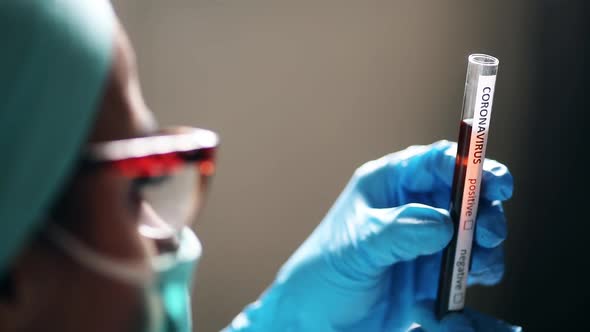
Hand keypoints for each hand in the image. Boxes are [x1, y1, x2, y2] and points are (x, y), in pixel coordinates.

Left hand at [225, 141, 515, 331]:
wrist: (317, 320)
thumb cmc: (323, 274)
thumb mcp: (358, 246)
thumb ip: (399, 231)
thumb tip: (443, 223)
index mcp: (388, 185)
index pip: (436, 162)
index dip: (471, 165)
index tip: (495, 183)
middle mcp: (410, 207)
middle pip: (464, 195)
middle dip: (483, 210)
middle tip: (486, 233)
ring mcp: (424, 240)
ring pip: (471, 231)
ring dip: (484, 245)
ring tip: (480, 264)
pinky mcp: (432, 272)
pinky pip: (467, 264)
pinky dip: (477, 270)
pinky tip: (471, 280)